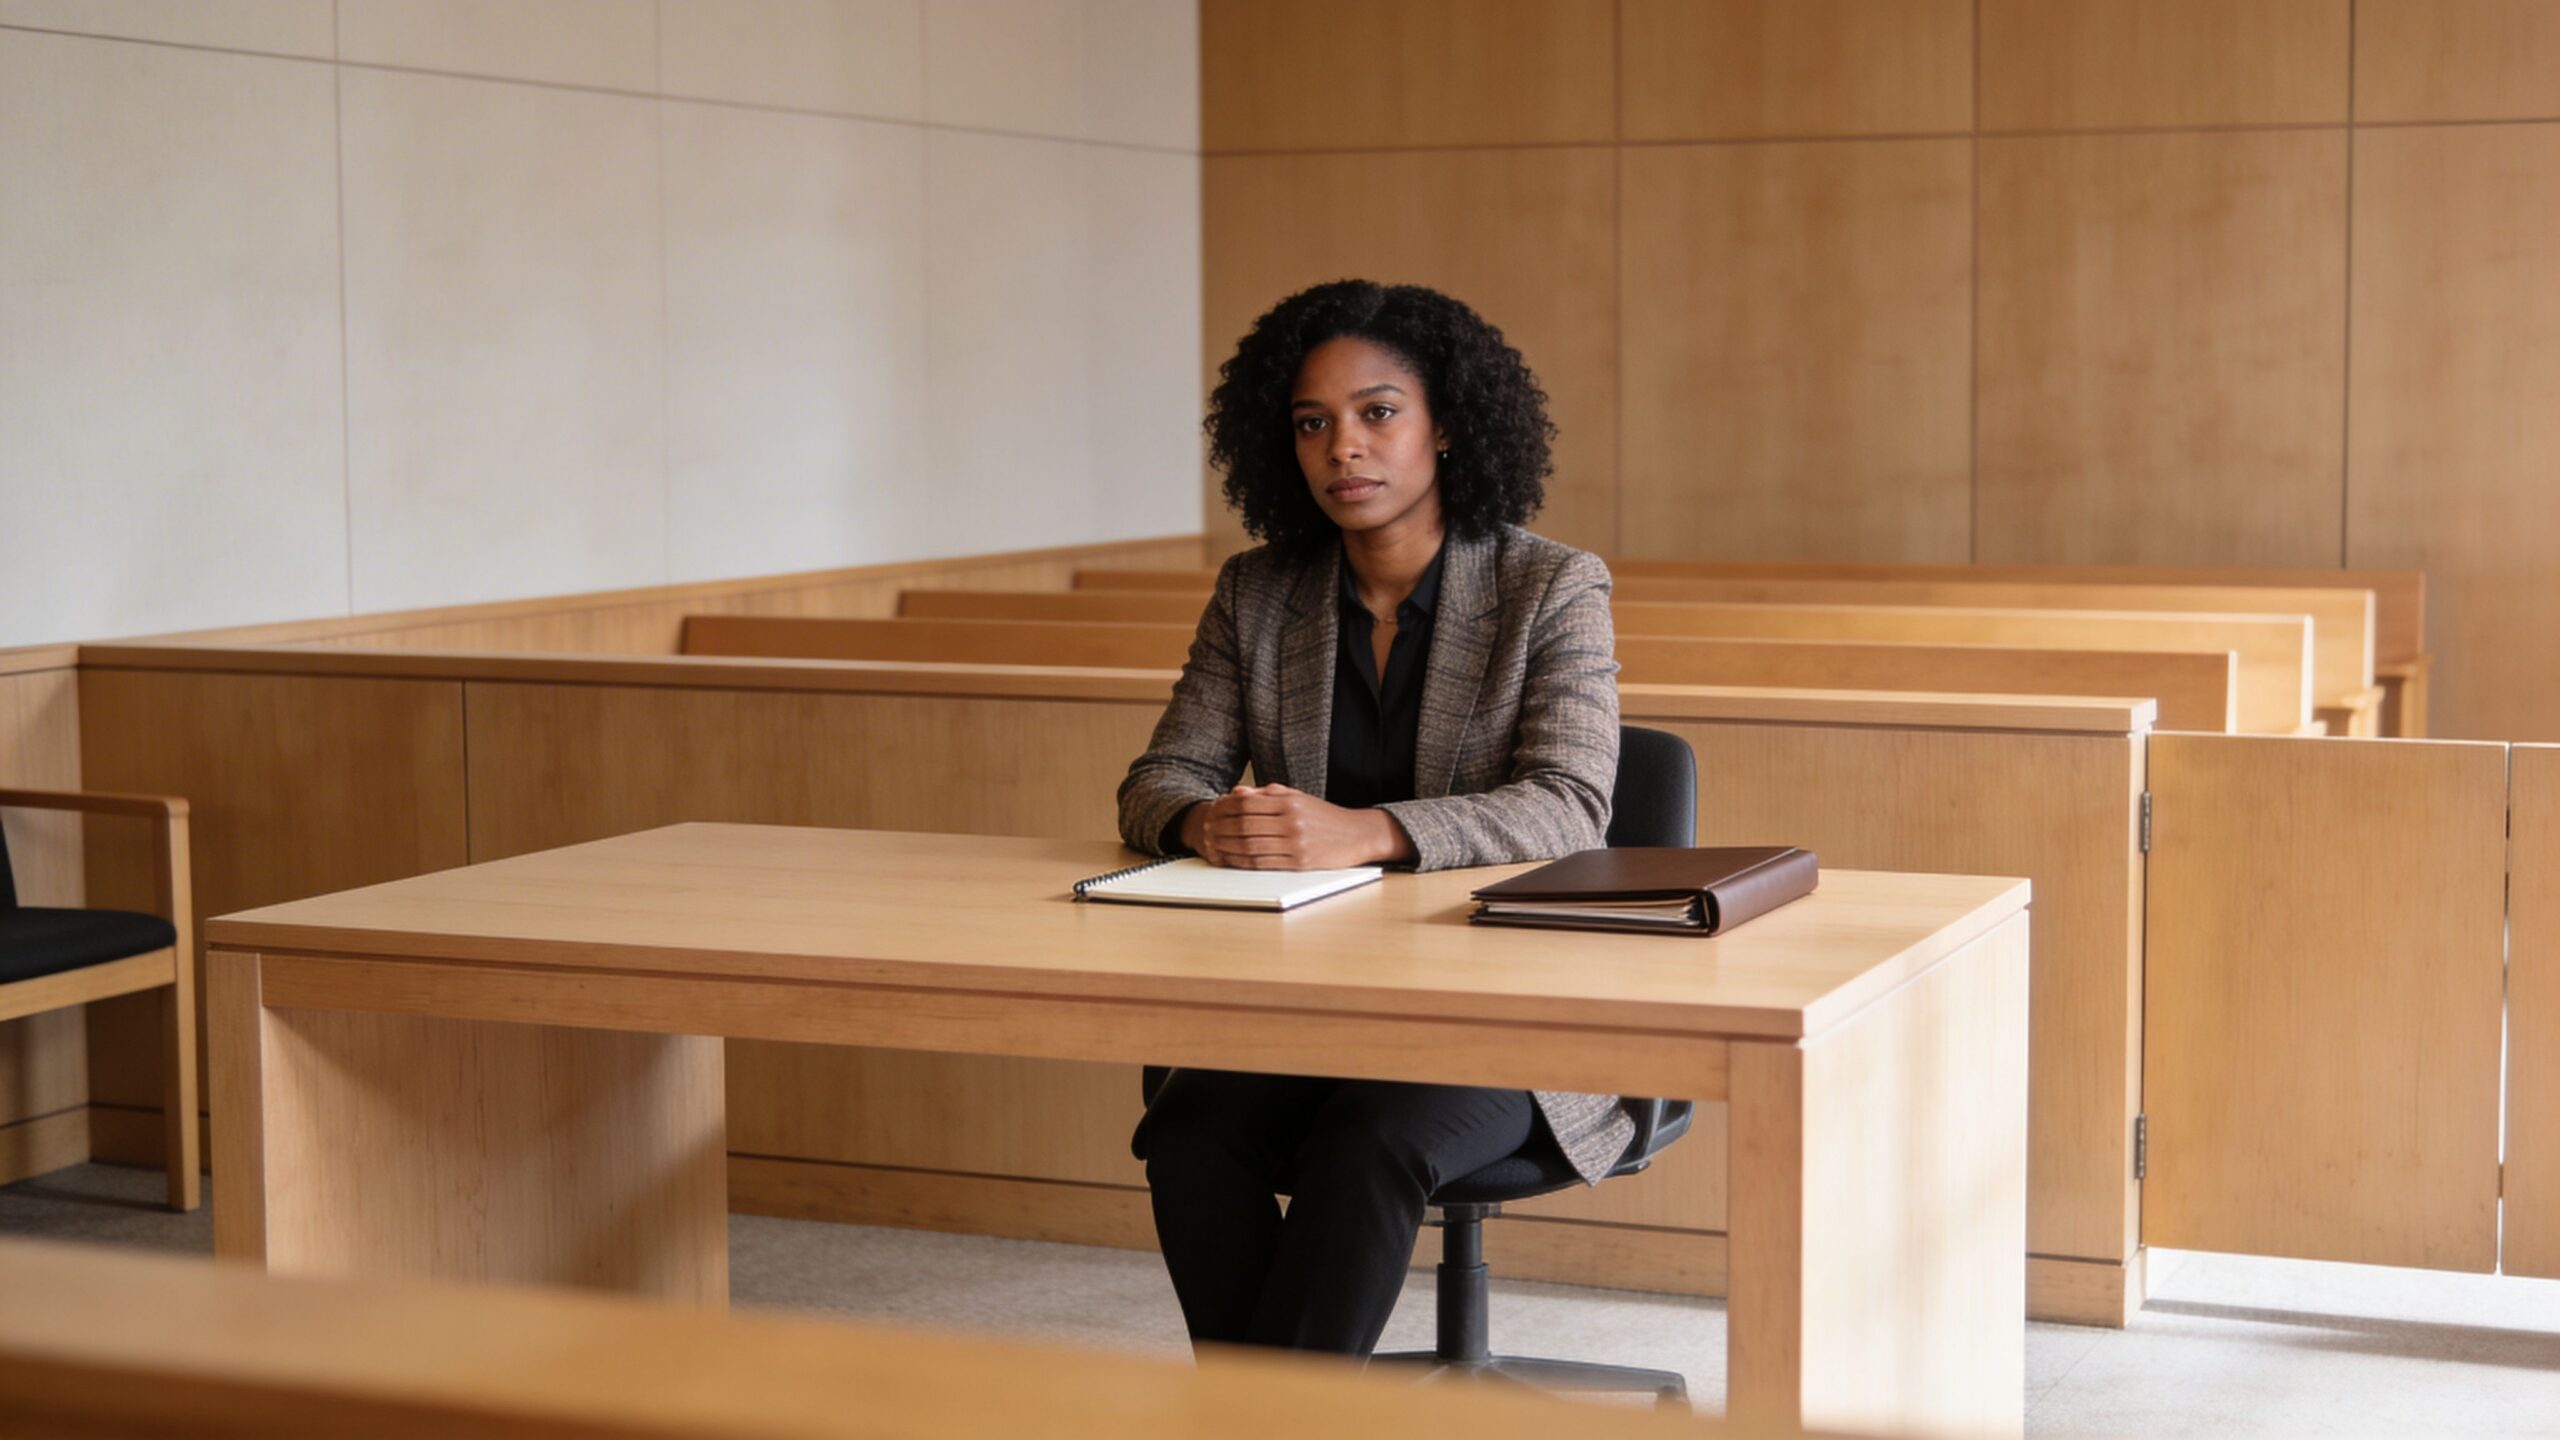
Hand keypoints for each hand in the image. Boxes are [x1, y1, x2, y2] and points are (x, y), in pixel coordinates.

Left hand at [1180, 785, 1411, 869]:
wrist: (1358, 834)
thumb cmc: (1324, 817)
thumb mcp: (1298, 798)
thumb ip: (1267, 794)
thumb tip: (1236, 793)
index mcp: (1290, 802)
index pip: (1248, 803)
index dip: (1225, 808)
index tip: (1212, 810)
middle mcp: (1292, 821)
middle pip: (1245, 825)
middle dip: (1221, 829)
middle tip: (1207, 831)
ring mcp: (1296, 843)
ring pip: (1251, 846)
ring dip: (1227, 847)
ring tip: (1214, 846)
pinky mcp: (1300, 862)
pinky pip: (1263, 863)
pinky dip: (1243, 862)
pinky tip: (1232, 860)